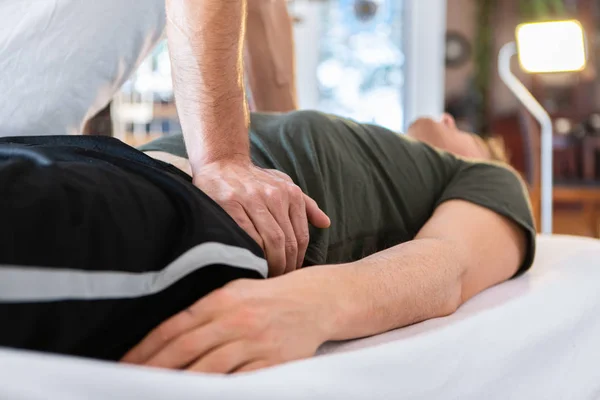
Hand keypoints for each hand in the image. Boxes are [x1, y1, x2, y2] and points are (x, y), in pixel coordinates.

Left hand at [121, 274, 334, 373]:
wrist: (315, 301)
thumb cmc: (268, 297)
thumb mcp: (235, 290)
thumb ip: (203, 309)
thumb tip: (164, 335)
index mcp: (223, 299)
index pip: (175, 326)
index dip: (146, 348)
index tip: (124, 364)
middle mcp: (238, 319)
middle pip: (186, 349)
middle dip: (154, 370)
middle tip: (129, 384)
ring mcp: (257, 342)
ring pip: (210, 369)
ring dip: (180, 385)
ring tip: (158, 393)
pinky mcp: (275, 362)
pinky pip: (242, 382)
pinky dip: (220, 391)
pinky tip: (201, 395)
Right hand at [193, 157, 329, 275]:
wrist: (222, 162)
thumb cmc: (254, 180)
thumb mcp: (283, 185)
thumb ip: (306, 205)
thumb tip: (326, 223)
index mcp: (290, 193)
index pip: (301, 236)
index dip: (298, 260)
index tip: (291, 273)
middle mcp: (274, 195)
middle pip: (287, 241)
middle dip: (286, 266)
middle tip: (279, 280)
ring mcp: (252, 199)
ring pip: (270, 240)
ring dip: (271, 264)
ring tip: (268, 276)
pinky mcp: (231, 204)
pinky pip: (247, 235)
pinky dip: (253, 253)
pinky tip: (251, 262)